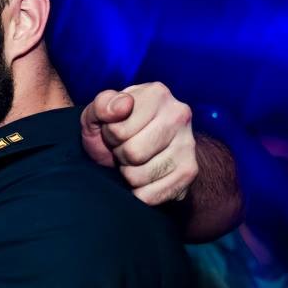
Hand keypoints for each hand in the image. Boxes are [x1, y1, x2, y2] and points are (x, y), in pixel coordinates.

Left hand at [80, 82, 196, 205]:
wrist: (135, 151)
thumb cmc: (114, 128)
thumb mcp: (97, 114)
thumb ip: (102, 105)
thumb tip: (122, 106)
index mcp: (157, 93)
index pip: (118, 129)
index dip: (110, 134)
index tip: (116, 130)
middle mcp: (179, 114)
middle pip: (132, 153)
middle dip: (119, 154)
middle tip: (125, 147)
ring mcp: (188, 143)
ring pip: (140, 176)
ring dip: (128, 173)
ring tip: (135, 160)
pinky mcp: (190, 171)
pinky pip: (151, 195)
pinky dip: (139, 192)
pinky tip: (145, 177)